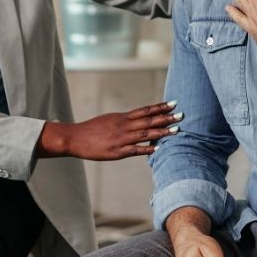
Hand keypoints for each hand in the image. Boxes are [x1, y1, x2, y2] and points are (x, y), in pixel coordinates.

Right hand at [37, 101, 179, 160]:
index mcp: (121, 117)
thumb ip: (125, 120)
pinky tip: (158, 148)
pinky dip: (147, 149)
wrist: (74, 138)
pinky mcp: (116, 152)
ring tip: (176, 130)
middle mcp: (123, 126)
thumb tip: (140, 119)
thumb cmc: (92, 129)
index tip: (173, 104)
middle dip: (166, 118)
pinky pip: (134, 150)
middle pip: (148, 121)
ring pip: (144, 134)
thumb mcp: (109, 120)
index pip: (144, 111)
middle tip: (182, 115)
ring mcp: (120, 139)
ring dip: (161, 132)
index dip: (159, 107)